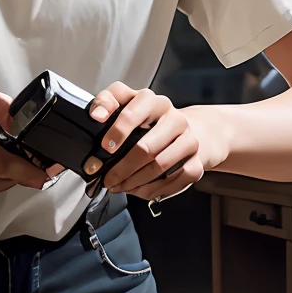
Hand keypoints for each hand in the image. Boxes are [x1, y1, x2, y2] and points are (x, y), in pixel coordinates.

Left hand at [88, 82, 226, 200]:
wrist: (186, 131)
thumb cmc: (150, 121)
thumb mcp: (127, 103)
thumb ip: (107, 102)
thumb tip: (96, 115)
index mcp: (154, 102)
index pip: (134, 112)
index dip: (117, 131)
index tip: (105, 147)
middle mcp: (175, 119)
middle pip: (146, 148)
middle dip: (121, 168)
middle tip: (107, 178)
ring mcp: (189, 141)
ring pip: (159, 167)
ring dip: (134, 182)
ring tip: (119, 185)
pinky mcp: (196, 163)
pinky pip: (173, 182)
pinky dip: (151, 190)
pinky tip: (139, 189)